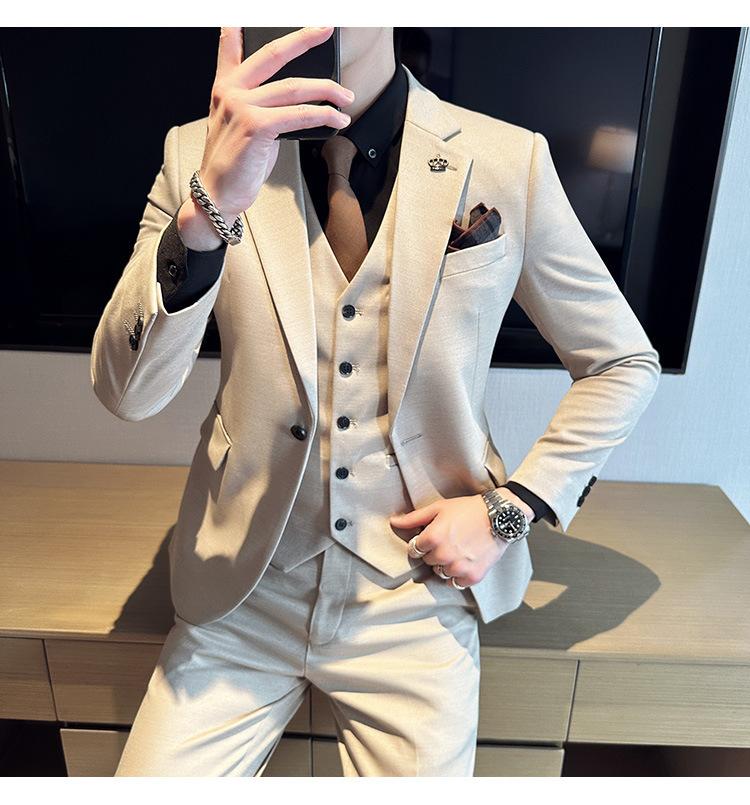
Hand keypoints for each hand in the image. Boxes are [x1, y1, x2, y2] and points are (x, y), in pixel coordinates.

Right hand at [178, 26, 354, 248]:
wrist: (218, 194)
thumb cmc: (236, 163)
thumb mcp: (242, 126)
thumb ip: (261, 104)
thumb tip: (297, 100)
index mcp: (225, 87)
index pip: (231, 47)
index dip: (240, 26)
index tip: (250, 12)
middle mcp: (231, 91)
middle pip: (273, 55)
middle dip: (304, 38)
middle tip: (326, 27)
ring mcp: (241, 107)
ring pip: (294, 88)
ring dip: (327, 91)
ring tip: (347, 97)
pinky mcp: (255, 126)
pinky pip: (298, 114)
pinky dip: (322, 116)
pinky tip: (338, 119)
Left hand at [389, 493, 512, 587]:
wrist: (500, 517)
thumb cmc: (468, 510)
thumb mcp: (439, 508)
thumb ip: (414, 518)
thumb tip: (393, 522)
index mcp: (432, 538)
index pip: (415, 550)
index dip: (422, 543)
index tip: (432, 537)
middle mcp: (444, 555)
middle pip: (428, 562)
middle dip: (434, 552)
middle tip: (449, 540)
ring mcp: (458, 568)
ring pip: (441, 573)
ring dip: (446, 564)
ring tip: (458, 549)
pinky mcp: (473, 576)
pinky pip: (456, 583)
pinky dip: (459, 575)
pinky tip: (466, 560)